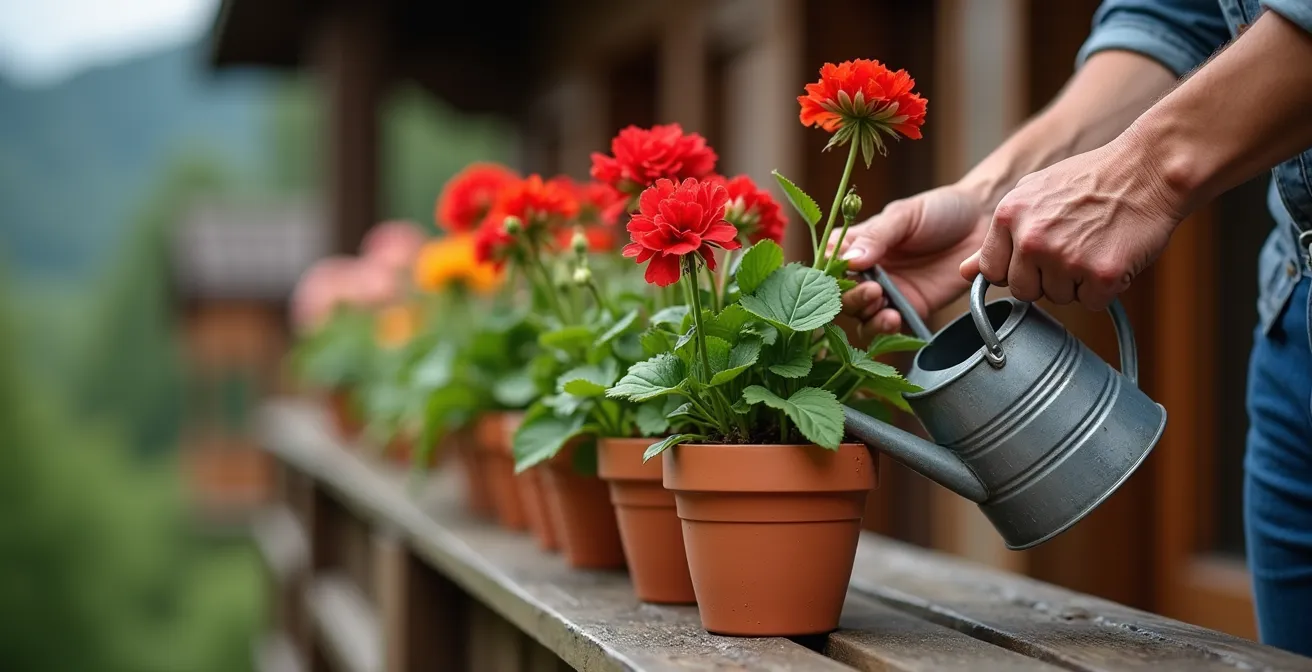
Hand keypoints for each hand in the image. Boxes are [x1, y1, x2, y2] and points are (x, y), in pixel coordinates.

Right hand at [829, 185, 987, 332]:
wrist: (982, 224)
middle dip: (851, 297)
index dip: (829, 273)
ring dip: (866, 315)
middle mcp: (865, 272)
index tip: (842, 272)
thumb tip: (849, 260)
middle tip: (872, 290)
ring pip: (859, 316)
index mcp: (856, 244)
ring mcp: (886, 293)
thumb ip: (877, 236)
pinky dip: (884, 329)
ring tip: (884, 305)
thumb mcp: (905, 215)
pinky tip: (894, 318)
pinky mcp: (908, 310)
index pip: (828, 263)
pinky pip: (887, 327)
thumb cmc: (940, 210)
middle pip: (840, 295)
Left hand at [959, 134, 1184, 309]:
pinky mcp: (1102, 275)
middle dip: (1047, 278)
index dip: (1017, 268)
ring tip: (1095, 244)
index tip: (1037, 255)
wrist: (1148, 169)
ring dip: (1078, 282)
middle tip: (1073, 247)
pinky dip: (1106, 286)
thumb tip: (964, 271)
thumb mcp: (1032, 194)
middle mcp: (1032, 240)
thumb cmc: (1090, 180)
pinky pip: (1093, 302)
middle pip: (1025, 291)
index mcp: (1009, 217)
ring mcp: (1066, 259)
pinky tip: (1113, 254)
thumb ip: (998, 235)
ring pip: (1060, 299)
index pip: (993, 272)